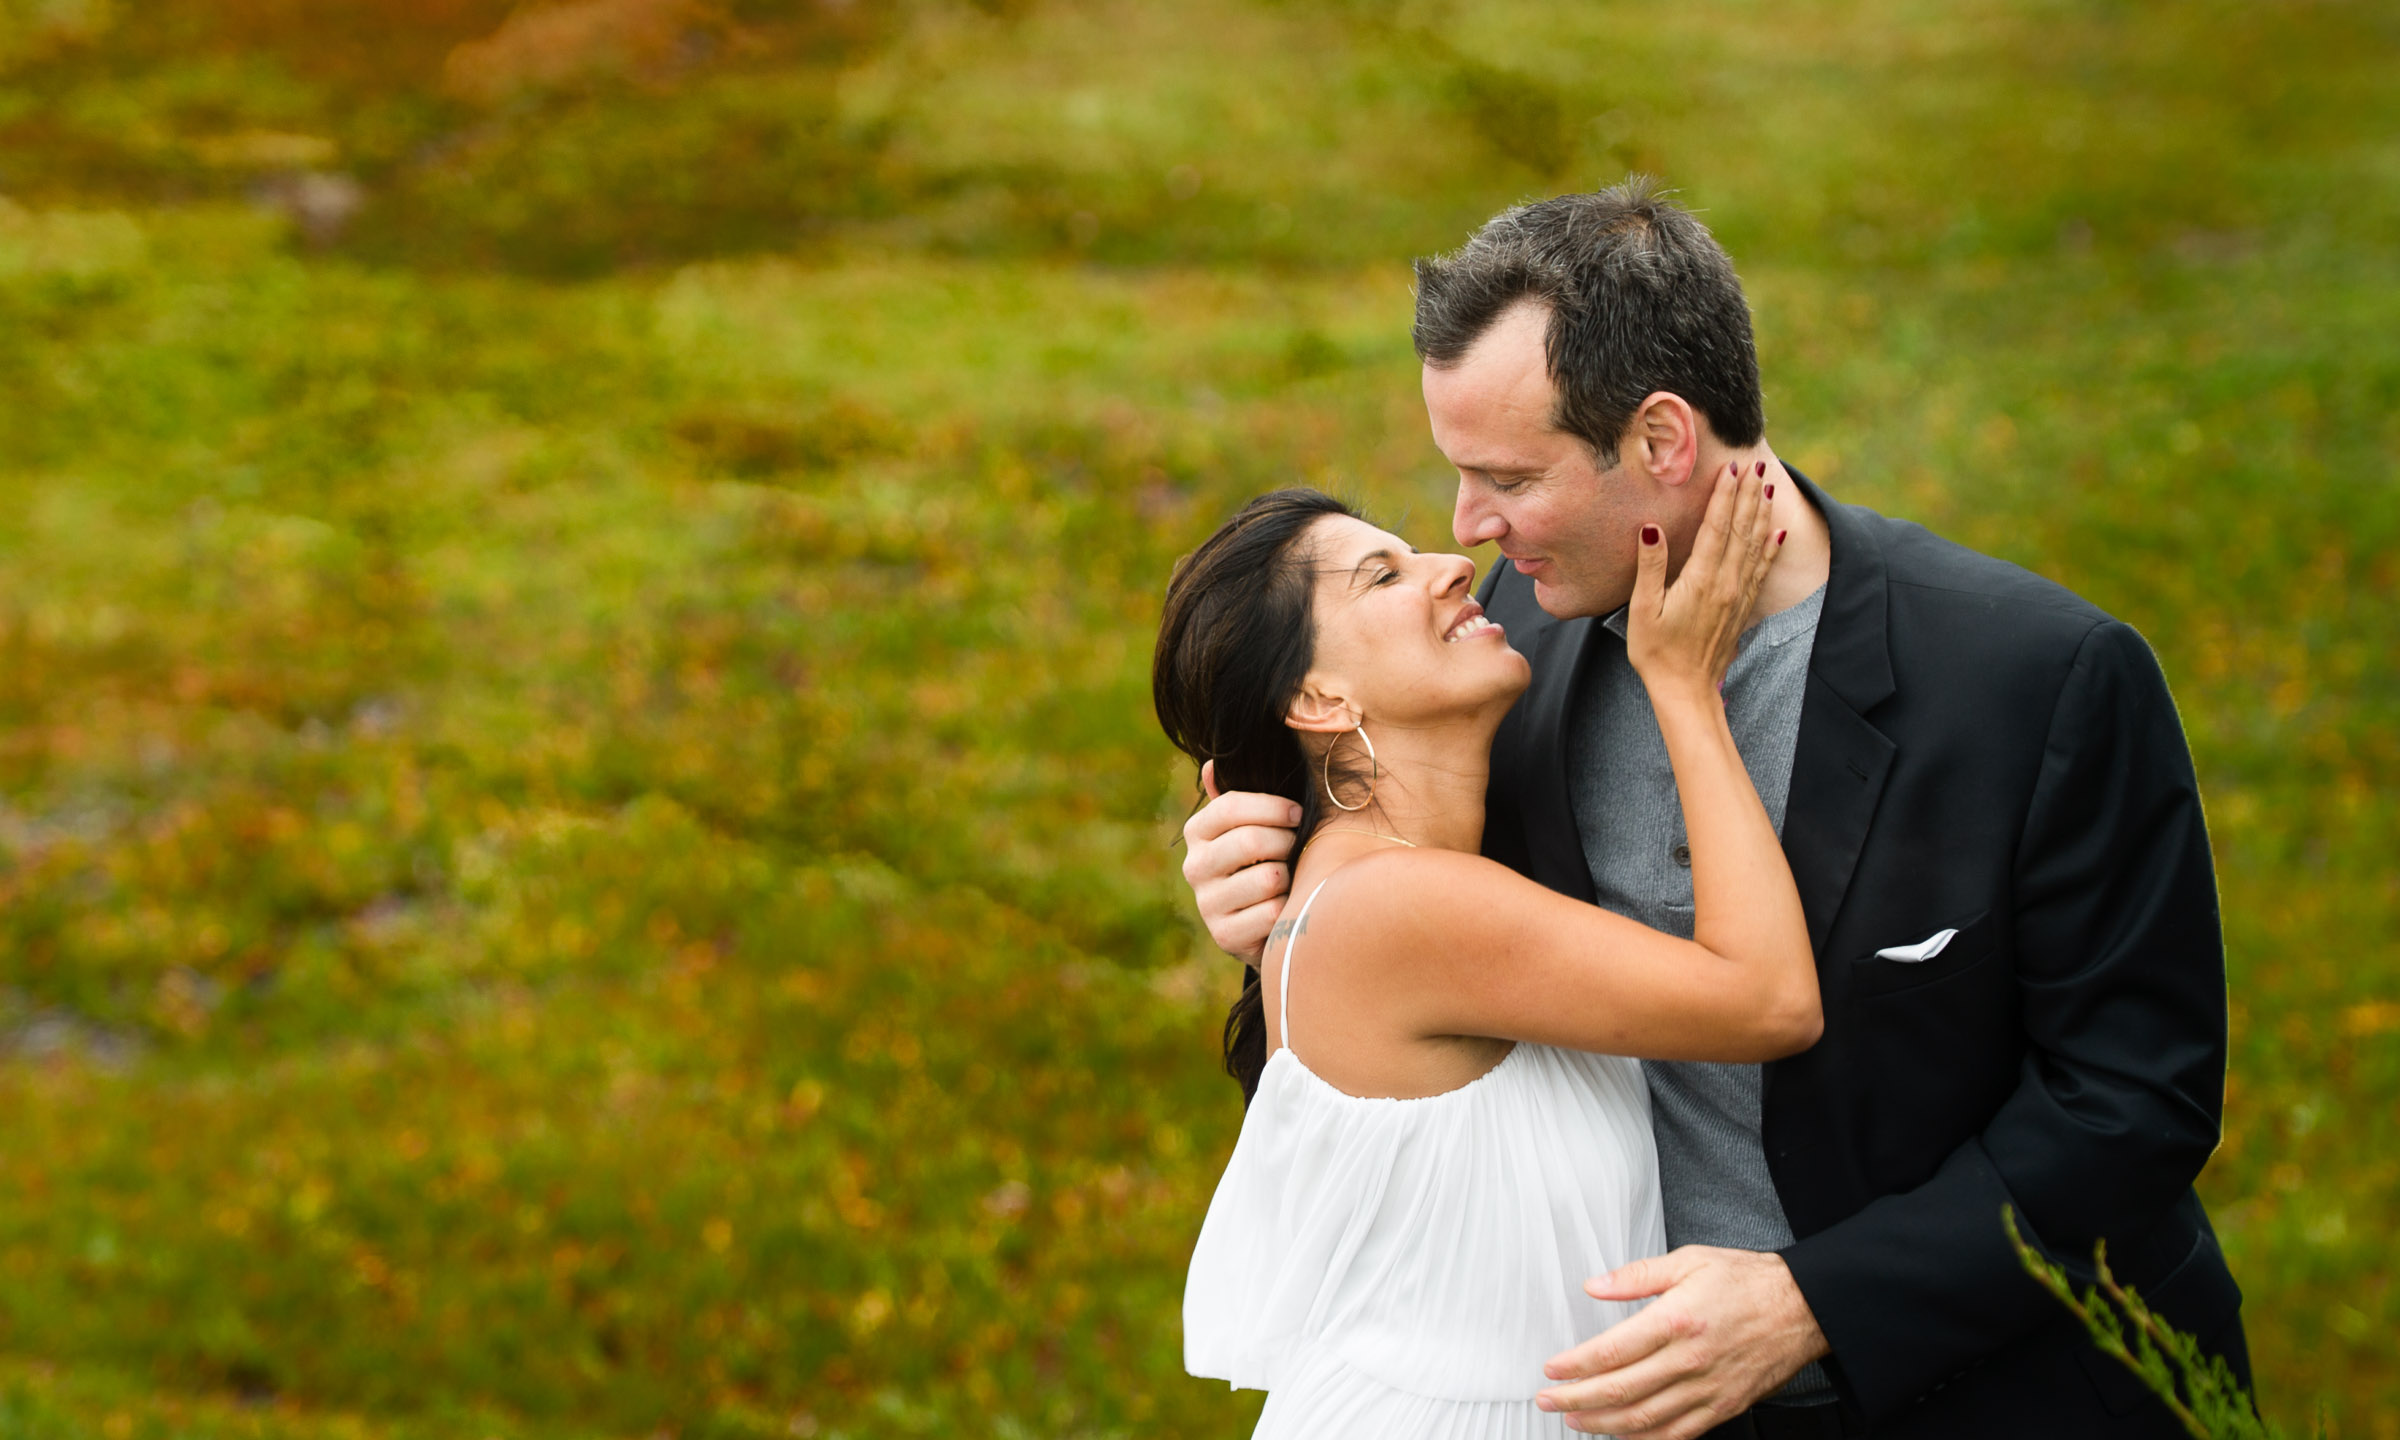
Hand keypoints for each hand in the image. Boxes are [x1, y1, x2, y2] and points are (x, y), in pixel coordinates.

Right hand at [1180, 760, 1301, 963]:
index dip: (1272, 807)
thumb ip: (1236, 797)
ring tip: (1290, 877)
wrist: (1260, 924)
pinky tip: (1285, 907)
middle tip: (1296, 846)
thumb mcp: (1250, 826)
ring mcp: (1207, 903)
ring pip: (1267, 878)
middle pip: (1250, 841)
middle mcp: (1194, 866)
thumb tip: (1213, 765)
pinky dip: (1288, 908)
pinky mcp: (1224, 936)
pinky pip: (1272, 912)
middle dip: (1286, 841)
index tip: (1296, 813)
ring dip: (1290, 876)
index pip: (1230, 806)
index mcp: (1197, 832)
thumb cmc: (1262, 860)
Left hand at [1537, 1246, 1829, 1438]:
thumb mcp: (1688, 1261)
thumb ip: (1637, 1276)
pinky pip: (1677, 1434)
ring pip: (1644, 1419)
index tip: (1552, 1369)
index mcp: (1677, 1320)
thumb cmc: (1746, 1282)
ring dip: (1603, 1424)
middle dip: (1576, 1399)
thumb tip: (1594, 1285)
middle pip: (1621, 1390)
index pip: (1612, 1351)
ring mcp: (1707, 1389)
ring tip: (1575, 1420)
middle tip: (1547, 1400)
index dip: (1575, 1366)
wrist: (1803, 1309)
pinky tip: (1623, 1437)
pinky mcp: (1723, 1407)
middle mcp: (1690, 1360)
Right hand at [1625, 461, 1782, 698]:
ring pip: (1755, 545)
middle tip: (1756, 465)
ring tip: (1767, 486)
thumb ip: (1650, 567)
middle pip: (1741, 529)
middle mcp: (1726, 583)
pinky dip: (1772, 548)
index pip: (1717, 527)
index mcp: (1701, 579)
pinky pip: (1761, 570)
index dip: (1724, 496)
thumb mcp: (1642, 610)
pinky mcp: (1742, 608)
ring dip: (1761, 513)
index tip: (1731, 469)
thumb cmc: (1656, 652)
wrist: (1686, 690)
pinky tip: (1779, 532)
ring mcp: (1738, 595)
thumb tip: (1652, 529)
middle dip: (1748, 495)